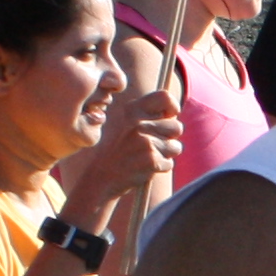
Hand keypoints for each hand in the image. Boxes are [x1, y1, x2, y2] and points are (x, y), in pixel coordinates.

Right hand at [64, 84, 182, 219]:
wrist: (99, 177)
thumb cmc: (114, 150)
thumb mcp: (122, 123)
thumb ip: (144, 115)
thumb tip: (174, 113)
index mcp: (131, 110)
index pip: (164, 97)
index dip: (173, 107)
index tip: (170, 117)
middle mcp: (139, 123)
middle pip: (176, 126)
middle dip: (169, 138)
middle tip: (152, 145)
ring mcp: (146, 142)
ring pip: (176, 147)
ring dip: (165, 154)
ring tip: (146, 157)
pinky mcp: (151, 160)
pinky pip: (169, 163)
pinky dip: (160, 168)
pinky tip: (143, 168)